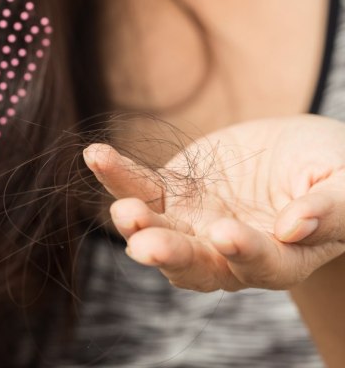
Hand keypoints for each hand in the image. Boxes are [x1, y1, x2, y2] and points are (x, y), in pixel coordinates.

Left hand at [83, 114, 344, 291]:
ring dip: (136, 222)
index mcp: (276, 256)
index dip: (243, 253)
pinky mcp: (173, 193)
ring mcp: (194, 222)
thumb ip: (330, 209)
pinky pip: (142, 187)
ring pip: (160, 230)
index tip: (226, 233)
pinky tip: (97, 157)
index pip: (259, 265)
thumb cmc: (331, 170)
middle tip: (144, 245)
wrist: (295, 153)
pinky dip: (119, 176)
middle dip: (171, 254)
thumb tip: (295, 227)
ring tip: (123, 210)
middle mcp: (226, 249)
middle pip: (195, 263)